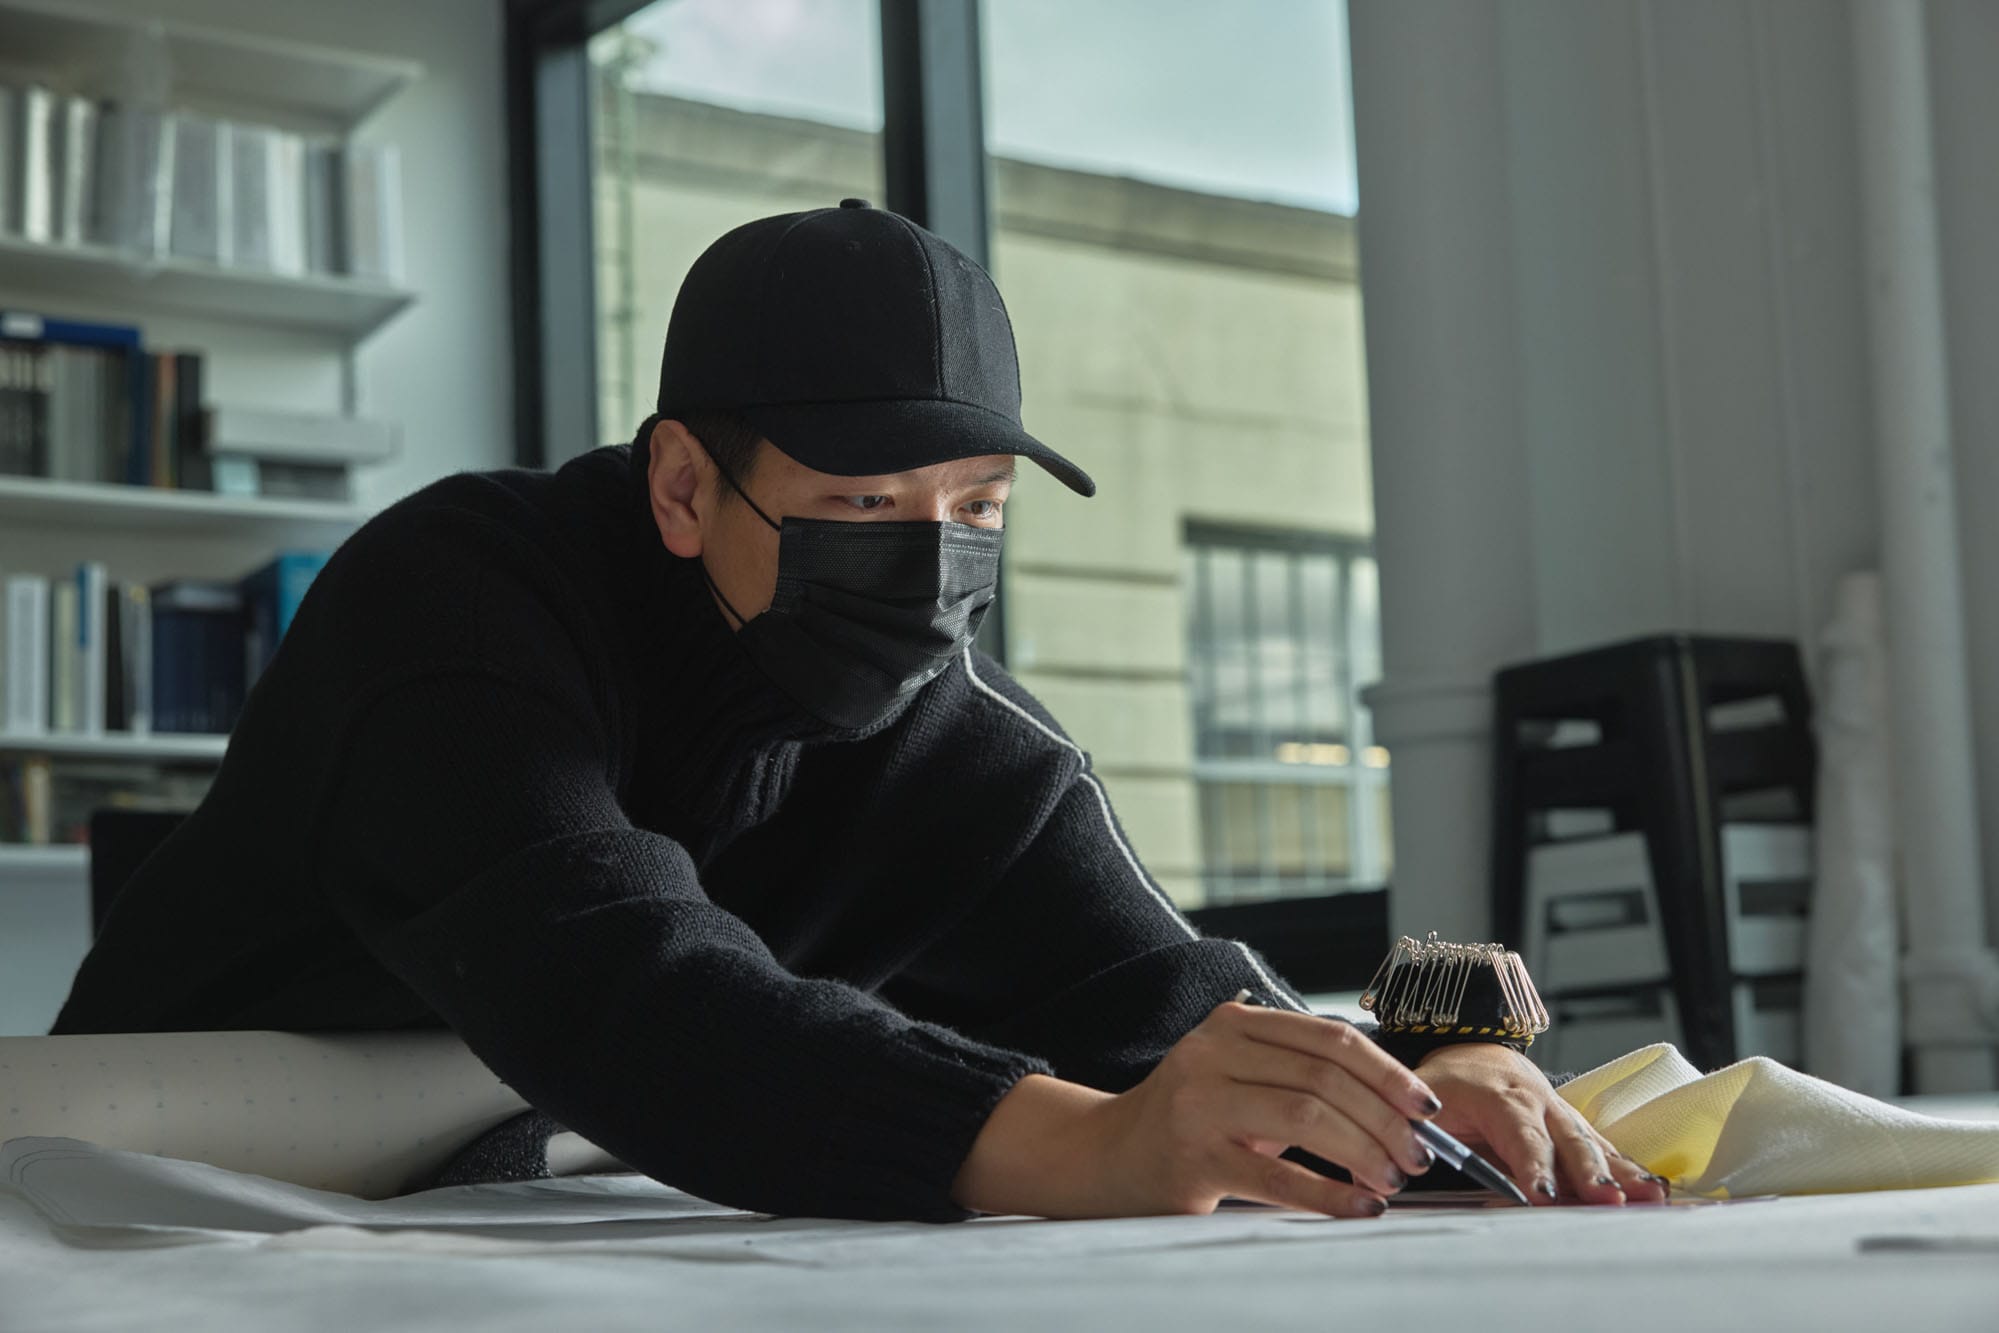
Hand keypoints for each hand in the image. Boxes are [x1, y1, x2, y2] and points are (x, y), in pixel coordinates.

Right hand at [1058, 998, 1445, 1217]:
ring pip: (1307, 1117)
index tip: (1424, 1105)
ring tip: (1392, 1179)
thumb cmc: (1190, 1117)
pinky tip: (1360, 1206)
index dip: (1386, 1071)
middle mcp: (1212, 1054)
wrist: (1107, 1155)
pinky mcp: (1195, 1159)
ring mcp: (1200, 1105)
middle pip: (1324, 1077)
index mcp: (1232, 1025)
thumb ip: (1297, 1070)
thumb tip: (1396, 1100)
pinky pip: (1279, 1178)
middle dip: (1385, 1119)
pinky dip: (1331, 1194)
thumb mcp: (1235, 1072)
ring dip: (1364, 1151)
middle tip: (1417, 1155)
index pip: (1327, 1038)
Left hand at [1410, 1042, 1670, 1204]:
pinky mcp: (1575, 1128)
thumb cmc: (1444, 1083)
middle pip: (1566, 1141)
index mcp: (1498, 1096)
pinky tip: (1654, 1190)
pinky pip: (1604, 1149)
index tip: (1539, 1196)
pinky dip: (1629, 1170)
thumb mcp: (1417, 1097)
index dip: (1531, 1165)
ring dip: (1620, 1172)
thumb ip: (1408, 1127)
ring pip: (1593, 1144)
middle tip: (1606, 1201)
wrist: (1474, 1051)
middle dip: (1588, 1173)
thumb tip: (1397, 1162)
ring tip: (1649, 1197)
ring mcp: (1562, 1114)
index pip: (1518, 1134)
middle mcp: (1539, 1103)